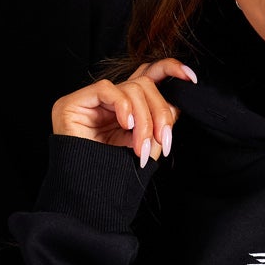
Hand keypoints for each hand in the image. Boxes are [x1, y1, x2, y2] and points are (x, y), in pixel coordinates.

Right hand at [51, 57, 198, 167]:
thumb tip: (176, 101)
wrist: (90, 196)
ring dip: (143, 120)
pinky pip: (106, 89)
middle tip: (163, 140)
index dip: (170, 69)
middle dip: (159, 112)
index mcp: (126, 107)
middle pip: (144, 84)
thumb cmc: (115, 174)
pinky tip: (125, 125)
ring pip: (131, 88)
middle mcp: (110, 100)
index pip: (147, 76)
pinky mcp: (74, 102)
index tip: (190, 78)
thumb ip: (161, 120)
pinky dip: (123, 106)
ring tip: (140, 146)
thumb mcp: (148, 143)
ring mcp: (91, 100)